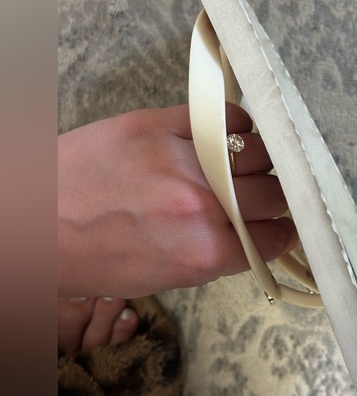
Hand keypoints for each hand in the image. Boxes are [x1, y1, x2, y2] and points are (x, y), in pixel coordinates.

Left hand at [58, 103, 296, 297]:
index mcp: (202, 253)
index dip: (284, 231)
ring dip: (259, 162)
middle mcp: (201, 205)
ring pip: (258, 151)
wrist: (33, 221)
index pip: (275, 236)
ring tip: (241, 166)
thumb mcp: (166, 276)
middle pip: (275, 192)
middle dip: (276, 198)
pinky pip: (225, 119)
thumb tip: (256, 233)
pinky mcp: (159, 123)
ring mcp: (181, 159)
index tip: (283, 224)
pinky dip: (234, 130)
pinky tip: (222, 142)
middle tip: (264, 196)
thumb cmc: (95, 257)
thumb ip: (219, 254)